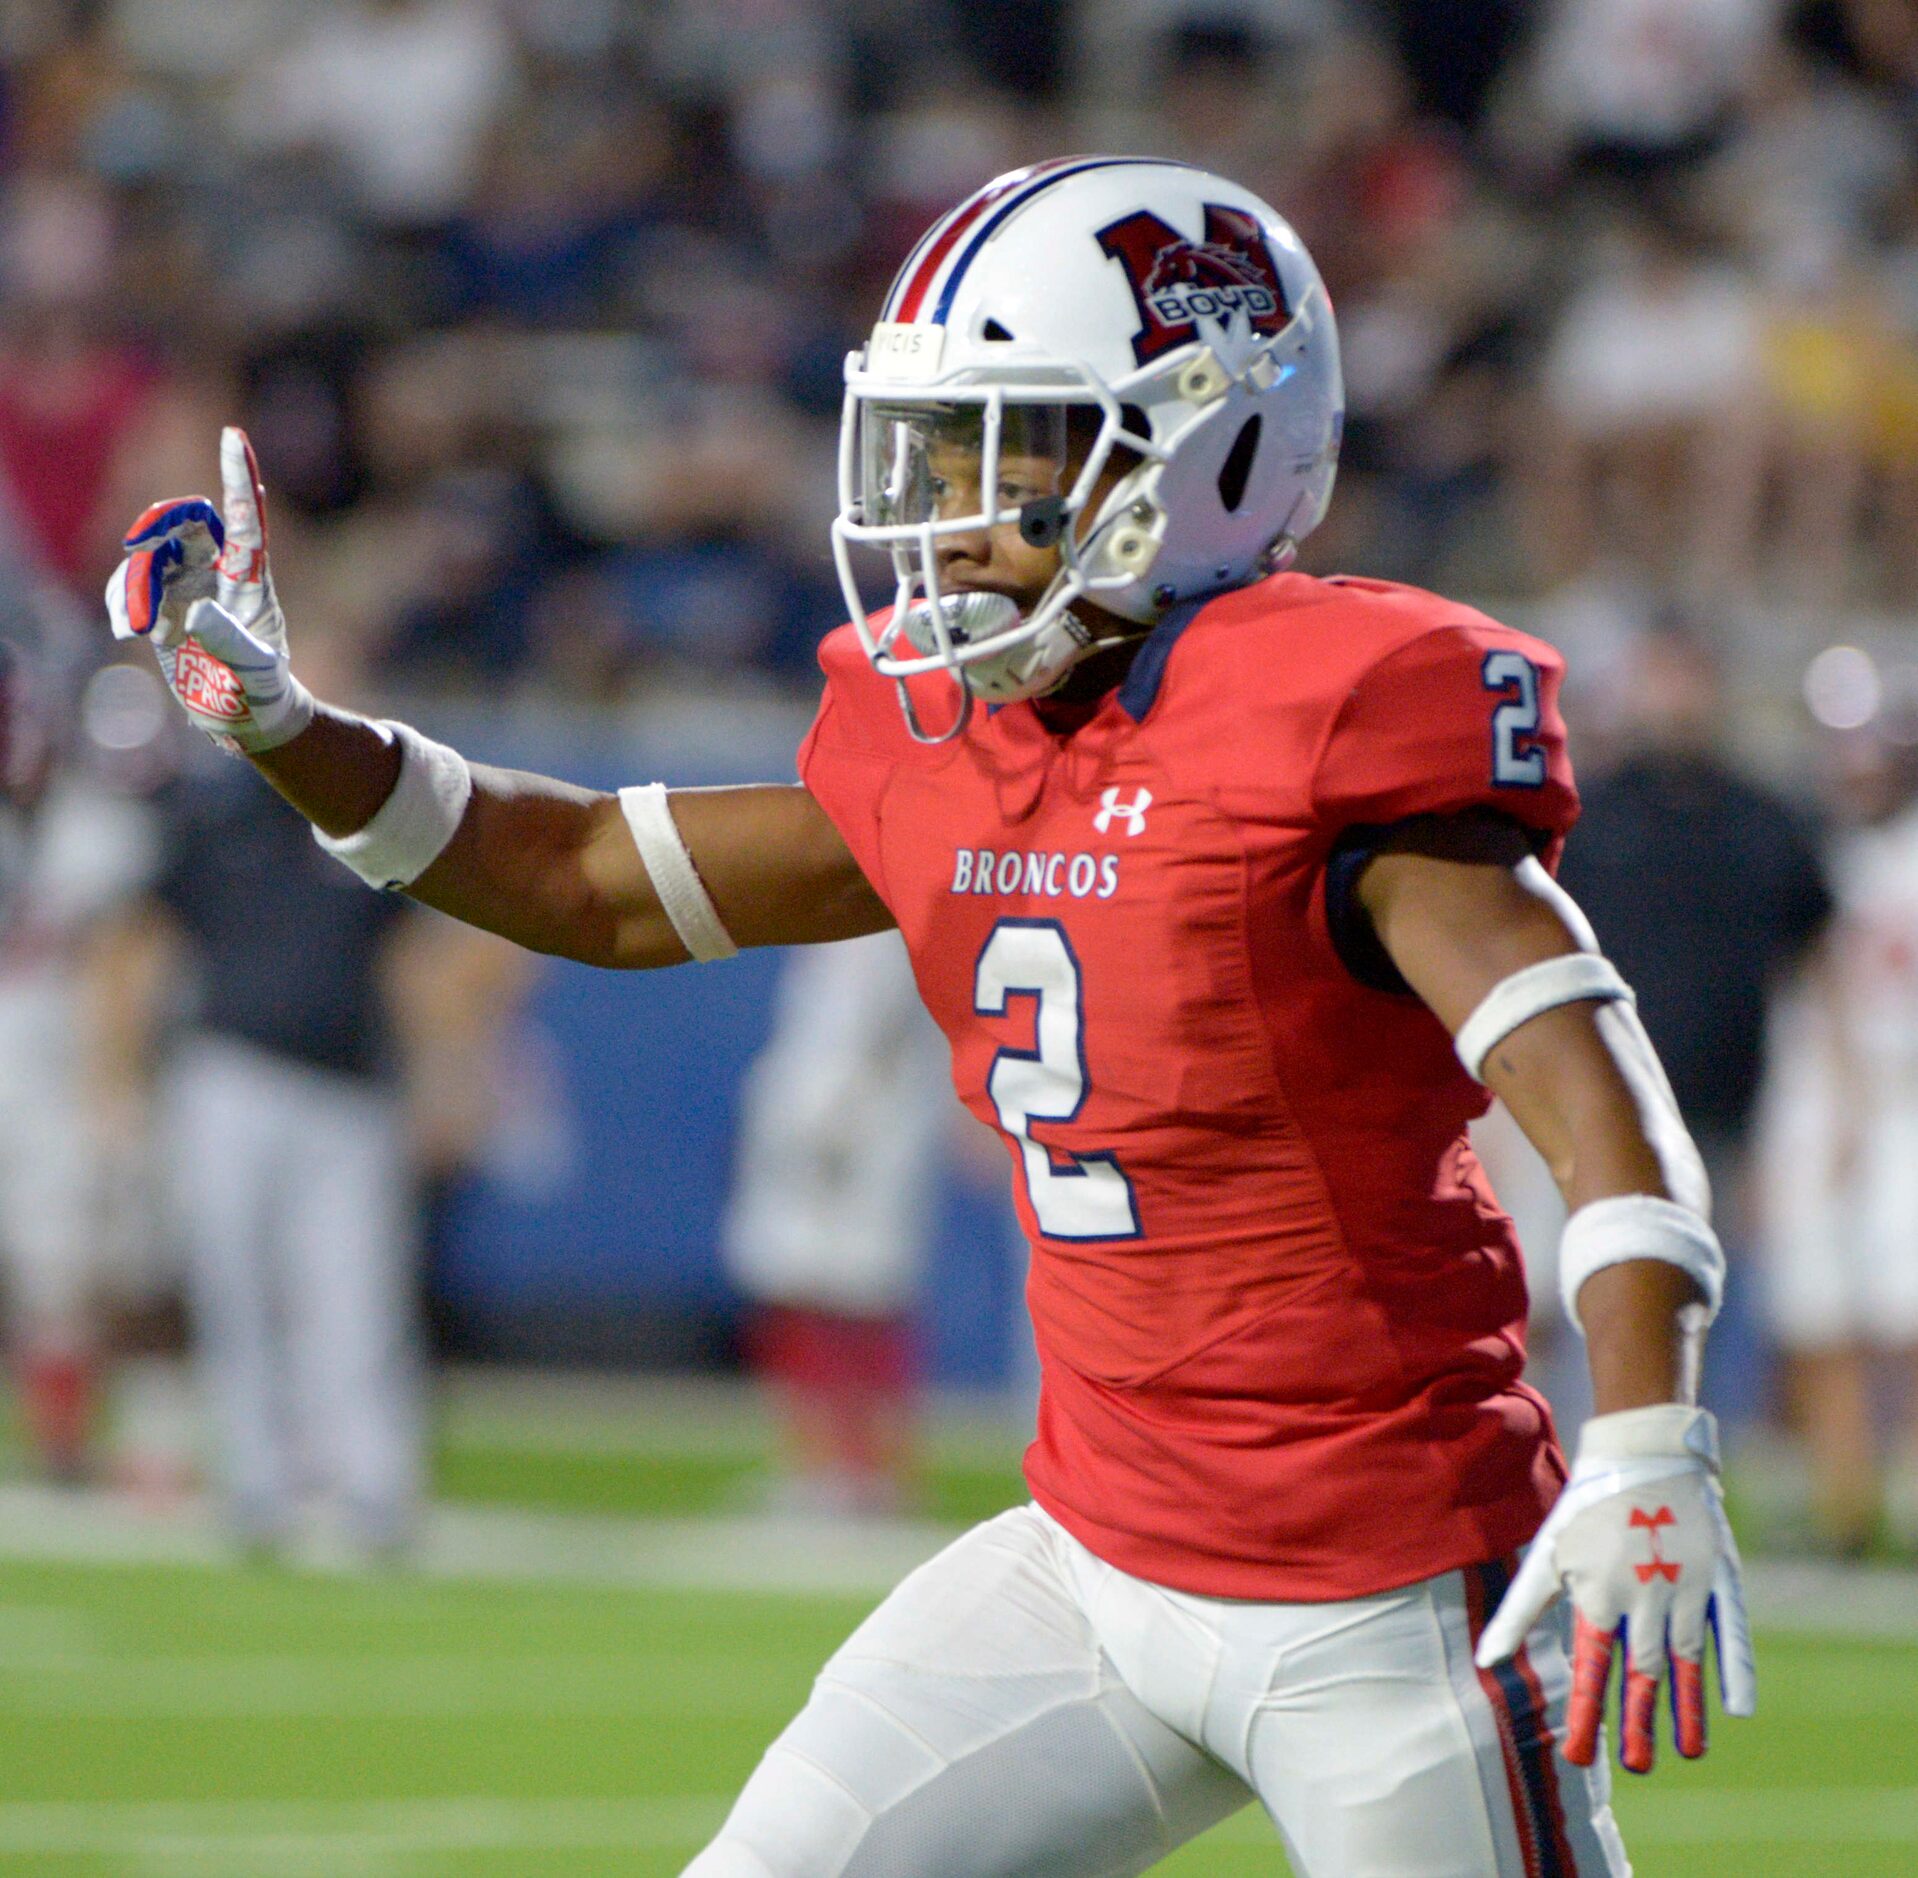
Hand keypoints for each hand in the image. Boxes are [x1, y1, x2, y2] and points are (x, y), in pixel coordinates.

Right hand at [105, 427, 313, 753]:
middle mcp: (221, 572)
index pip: (244, 517)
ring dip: (134, 583)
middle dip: (157, 524)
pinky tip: (128, 630)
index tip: (232, 435)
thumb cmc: (260, 691)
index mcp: (251, 579)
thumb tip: (199, 610)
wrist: (247, 715)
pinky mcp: (166, 602)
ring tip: (140, 629)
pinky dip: (123, 600)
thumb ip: (230, 641)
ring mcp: (191, 584)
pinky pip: (133, 582)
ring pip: (151, 554)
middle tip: (135, 543)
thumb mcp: (251, 670)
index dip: (238, 475)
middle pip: (186, 521)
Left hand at [1476, 1404, 1754, 1772]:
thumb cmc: (1588, 1505)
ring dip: (1686, 1708)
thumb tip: (1485, 1659)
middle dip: (1638, 1721)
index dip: (1587, 1712)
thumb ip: (1519, 1610)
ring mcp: (1685, 1587)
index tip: (1578, 1755)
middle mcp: (1642, 1594)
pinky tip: (1737, 1709)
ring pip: (1685, 1660)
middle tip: (1639, 1767)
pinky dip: (1736, 1670)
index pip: (1591, 1666)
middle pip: (1641, 1671)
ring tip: (1688, 1751)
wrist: (1643, 1451)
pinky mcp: (1719, 1577)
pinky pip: (1731, 1632)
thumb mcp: (1549, 1552)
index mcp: (1598, 1591)